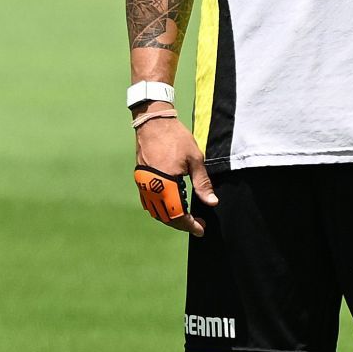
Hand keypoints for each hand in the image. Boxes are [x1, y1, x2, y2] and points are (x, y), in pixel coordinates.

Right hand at [133, 112, 216, 236]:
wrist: (153, 122)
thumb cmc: (176, 138)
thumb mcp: (195, 160)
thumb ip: (202, 184)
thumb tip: (212, 202)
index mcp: (167, 183)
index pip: (178, 214)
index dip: (190, 225)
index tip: (201, 229)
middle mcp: (152, 186)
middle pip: (165, 216)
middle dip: (182, 224)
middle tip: (197, 224)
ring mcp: (143, 183)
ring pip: (155, 211)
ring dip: (170, 218)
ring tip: (186, 216)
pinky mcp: (140, 178)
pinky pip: (148, 201)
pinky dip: (159, 209)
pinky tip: (170, 205)